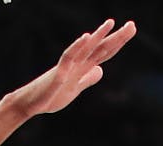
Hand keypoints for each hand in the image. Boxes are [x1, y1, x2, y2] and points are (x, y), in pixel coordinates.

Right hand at [8, 20, 137, 117]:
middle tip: (132, 25)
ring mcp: (67, 67)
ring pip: (85, 49)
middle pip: (99, 48)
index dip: (118, 42)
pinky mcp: (57, 74)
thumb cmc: (50, 96)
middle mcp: (77, 64)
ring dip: (97, 36)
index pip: (104, 53)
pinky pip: (67, 58)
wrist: (29, 104)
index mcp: (82, 68)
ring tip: (110, 24)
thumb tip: (100, 70)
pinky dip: (76, 47)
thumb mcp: (74, 90)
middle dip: (115, 38)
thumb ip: (87, 79)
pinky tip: (84, 38)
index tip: (131, 29)